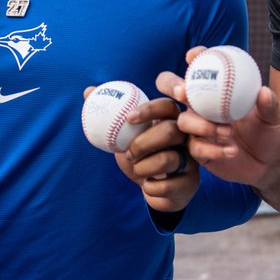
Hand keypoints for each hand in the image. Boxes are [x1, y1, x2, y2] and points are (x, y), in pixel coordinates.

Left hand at [83, 87, 197, 212]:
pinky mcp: (191, 182)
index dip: (149, 110)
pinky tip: (149, 185)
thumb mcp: (125, 137)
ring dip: (143, 168)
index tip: (128, 118)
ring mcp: (191, 159)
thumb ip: (110, 114)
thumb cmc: (140, 156)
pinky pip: (167, 185)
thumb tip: (88, 91)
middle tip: (129, 153)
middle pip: (171, 131)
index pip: (167, 106)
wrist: (155, 189)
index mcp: (170, 121)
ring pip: (168, 159)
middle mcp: (186, 137)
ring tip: (138, 170)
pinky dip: (150, 188)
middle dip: (143, 143)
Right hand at [161, 46, 279, 188]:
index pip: (201, 67)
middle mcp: (201, 105)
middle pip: (173, 89)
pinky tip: (231, 150)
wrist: (267, 162)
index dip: (194, 57)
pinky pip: (195, 148)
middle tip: (184, 93)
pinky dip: (214, 148)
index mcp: (217, 89)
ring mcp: (196, 128)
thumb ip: (270, 105)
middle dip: (172, 86)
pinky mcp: (197, 150)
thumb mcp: (274, 117)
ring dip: (203, 125)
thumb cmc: (268, 131)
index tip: (194, 56)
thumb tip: (263, 91)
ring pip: (184, 121)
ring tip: (228, 132)